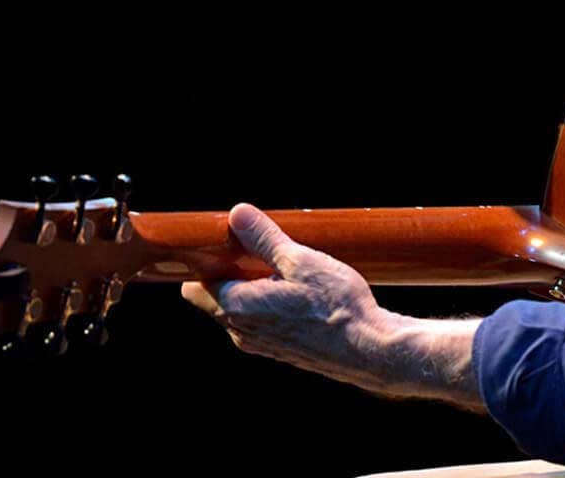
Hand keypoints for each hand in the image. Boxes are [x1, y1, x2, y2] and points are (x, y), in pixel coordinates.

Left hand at [180, 203, 407, 393]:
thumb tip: (237, 214)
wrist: (370, 350)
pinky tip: (296, 292)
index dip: (204, 262)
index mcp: (237, 308)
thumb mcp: (300, 261)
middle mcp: (242, 332)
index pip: (194, 286)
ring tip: (281, 270)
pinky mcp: (281, 351)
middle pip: (213, 299)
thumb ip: (264, 238)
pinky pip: (259, 323)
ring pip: (237, 312)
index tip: (223, 244)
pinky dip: (266, 306)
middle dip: (226, 274)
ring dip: (248, 290)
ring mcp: (261, 345)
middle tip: (255, 251)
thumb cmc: (336, 307)